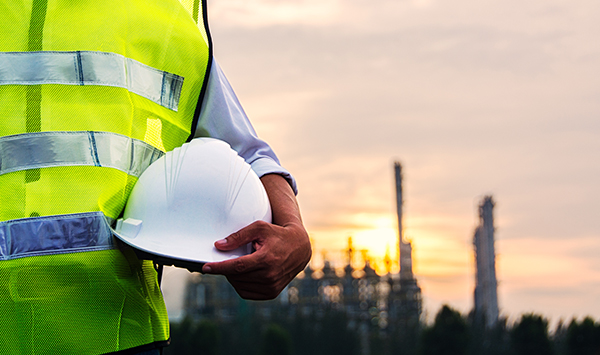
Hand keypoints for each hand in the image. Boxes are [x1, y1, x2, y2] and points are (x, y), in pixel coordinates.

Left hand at [201, 174, 311, 299]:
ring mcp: (271, 287)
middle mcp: (270, 276)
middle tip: (227, 258)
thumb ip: (238, 236)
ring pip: (240, 285)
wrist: (299, 248)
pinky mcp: (272, 293)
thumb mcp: (259, 228)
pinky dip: (241, 284)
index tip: (206, 267)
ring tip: (240, 264)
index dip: (219, 267)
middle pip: (237, 276)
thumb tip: (219, 246)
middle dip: (227, 268)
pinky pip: (247, 292)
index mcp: (266, 259)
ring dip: (233, 276)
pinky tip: (244, 274)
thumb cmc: (277, 235)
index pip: (237, 267)